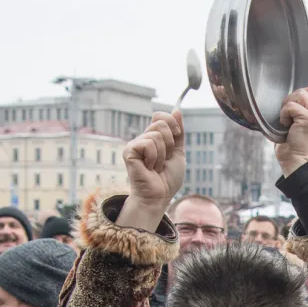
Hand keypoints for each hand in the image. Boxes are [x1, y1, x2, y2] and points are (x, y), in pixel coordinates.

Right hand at [116, 111, 185, 231]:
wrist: (159, 196)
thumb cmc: (168, 179)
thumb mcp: (178, 152)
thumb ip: (178, 133)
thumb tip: (177, 110)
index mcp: (153, 137)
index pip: (160, 116)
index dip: (172, 124)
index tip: (176, 138)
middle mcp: (143, 138)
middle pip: (160, 122)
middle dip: (169, 143)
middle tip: (164, 159)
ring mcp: (135, 144)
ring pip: (156, 135)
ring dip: (162, 155)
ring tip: (156, 167)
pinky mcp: (129, 151)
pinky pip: (148, 144)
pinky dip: (154, 157)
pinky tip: (149, 168)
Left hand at [275, 88, 307, 177]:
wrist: (294, 160)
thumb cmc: (291, 144)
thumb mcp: (297, 123)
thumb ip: (299, 109)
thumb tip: (289, 97)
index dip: (296, 98)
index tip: (290, 113)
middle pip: (304, 91)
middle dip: (290, 100)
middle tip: (286, 117)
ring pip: (299, 95)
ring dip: (287, 106)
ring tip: (287, 120)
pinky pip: (291, 106)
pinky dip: (284, 114)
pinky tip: (285, 125)